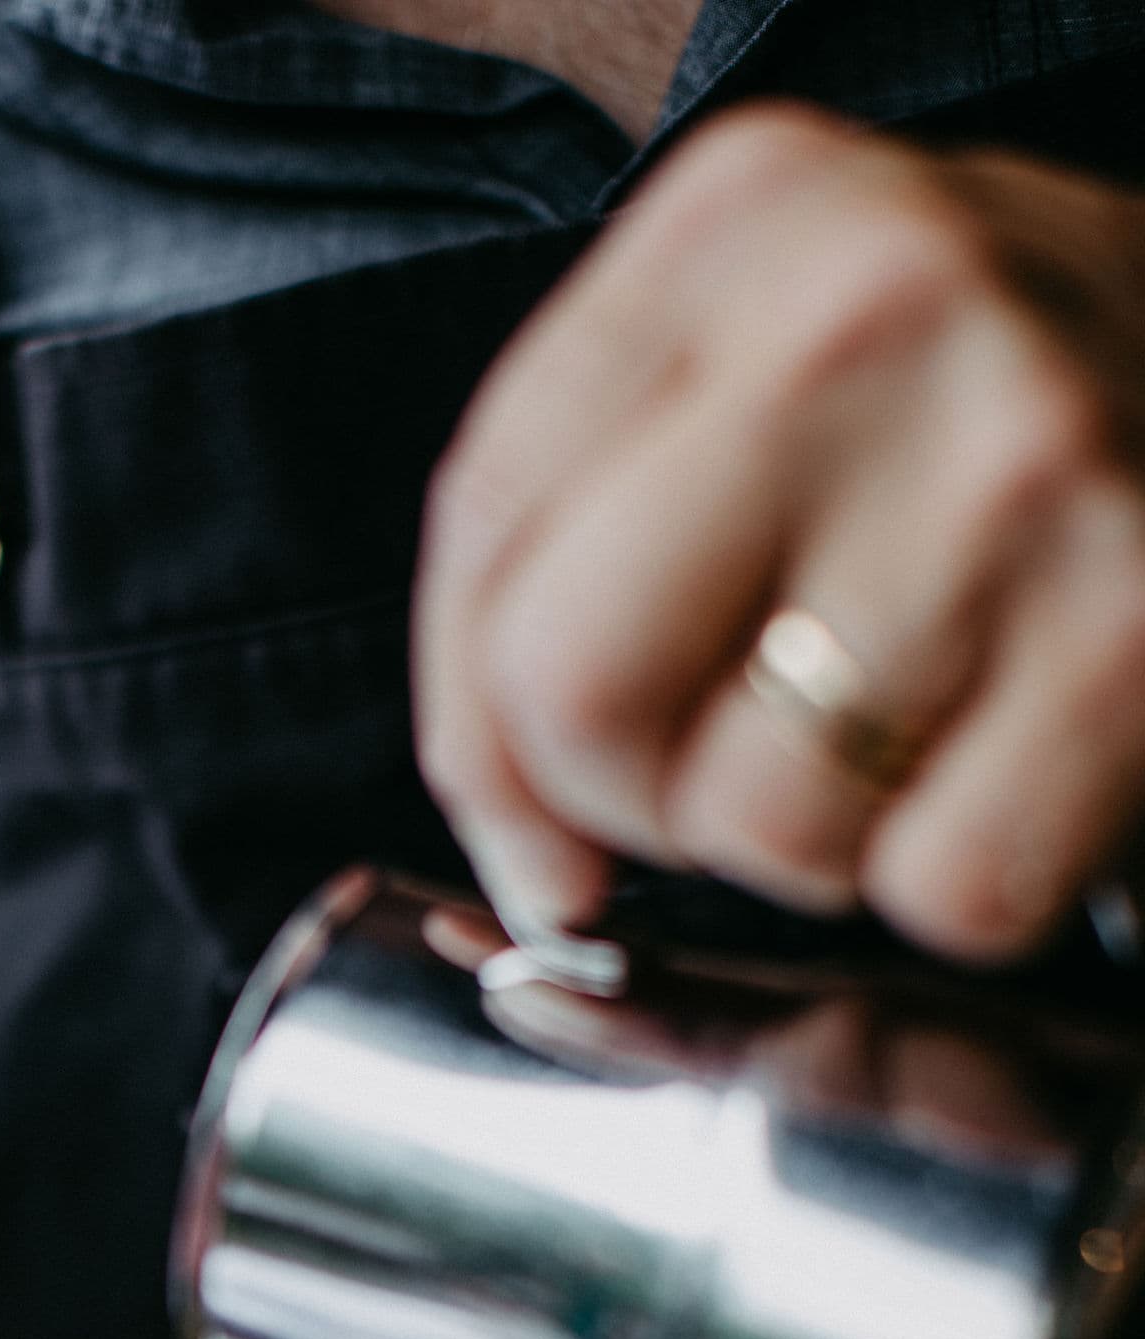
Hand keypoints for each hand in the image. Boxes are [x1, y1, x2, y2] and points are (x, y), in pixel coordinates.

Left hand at [414, 106, 1144, 961]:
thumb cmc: (970, 397)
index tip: (540, 806)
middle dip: (627, 795)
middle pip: (579, 694)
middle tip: (722, 762)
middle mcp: (868, 317)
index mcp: (739, 224)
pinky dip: (964, 880)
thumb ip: (571, 537)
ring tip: (899, 733)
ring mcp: (1016, 473)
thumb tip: (523, 852)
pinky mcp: (1136, 635)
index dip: (484, 733)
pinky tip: (1004, 770)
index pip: (486, 540)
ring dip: (809, 844)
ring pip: (760, 825)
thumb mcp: (758, 359)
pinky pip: (947, 888)